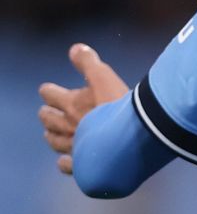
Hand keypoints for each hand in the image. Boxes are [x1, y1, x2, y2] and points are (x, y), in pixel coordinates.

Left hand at [38, 43, 128, 174]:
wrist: (133, 137)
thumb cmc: (119, 106)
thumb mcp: (105, 77)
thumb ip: (88, 63)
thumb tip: (75, 48)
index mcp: (70, 103)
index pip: (49, 94)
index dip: (49, 91)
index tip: (51, 90)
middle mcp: (67, 124)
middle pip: (47, 118)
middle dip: (48, 114)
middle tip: (52, 112)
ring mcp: (73, 145)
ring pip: (52, 141)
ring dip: (52, 135)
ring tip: (53, 133)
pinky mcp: (83, 163)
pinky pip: (67, 165)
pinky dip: (65, 161)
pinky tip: (67, 160)